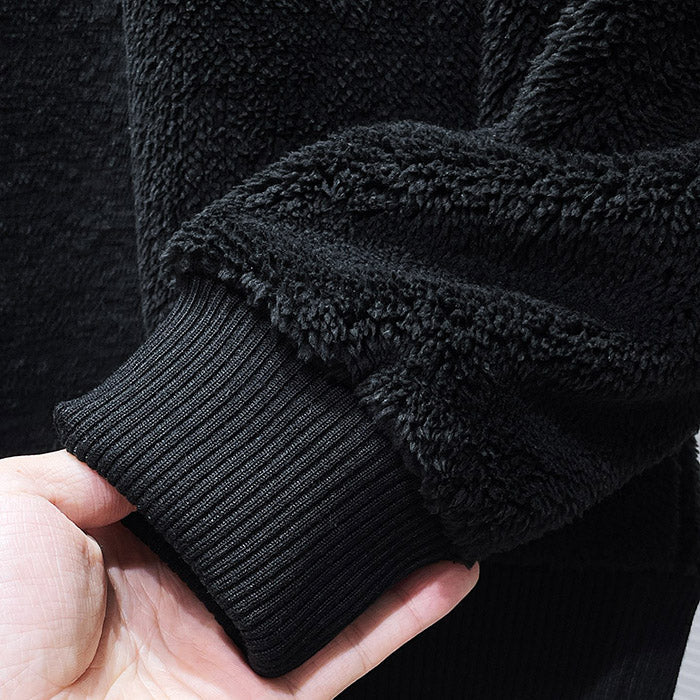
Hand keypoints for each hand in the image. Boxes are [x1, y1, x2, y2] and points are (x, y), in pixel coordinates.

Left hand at [0, 450, 478, 698]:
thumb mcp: (21, 504)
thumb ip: (91, 463)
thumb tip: (157, 433)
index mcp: (135, 548)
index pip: (217, 489)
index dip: (257, 451)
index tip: (297, 404)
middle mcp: (194, 596)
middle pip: (283, 536)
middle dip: (326, 490)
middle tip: (373, 433)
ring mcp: (238, 647)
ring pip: (333, 589)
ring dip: (384, 546)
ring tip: (425, 487)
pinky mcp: (273, 696)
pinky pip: (354, 648)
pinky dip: (408, 609)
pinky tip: (450, 563)